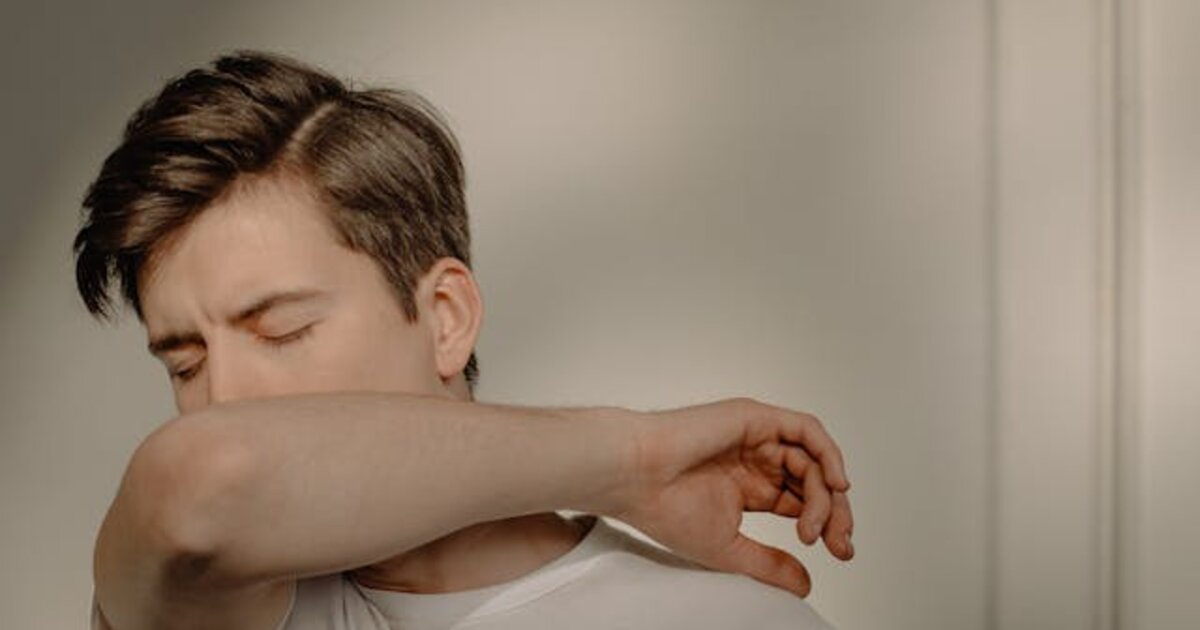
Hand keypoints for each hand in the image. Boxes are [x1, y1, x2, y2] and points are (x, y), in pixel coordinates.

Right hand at [611, 398, 853, 596]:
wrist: (636, 476)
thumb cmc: (664, 508)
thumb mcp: (729, 547)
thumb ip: (770, 563)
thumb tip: (807, 584)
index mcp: (749, 487)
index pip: (802, 501)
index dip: (826, 525)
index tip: (839, 554)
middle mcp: (756, 459)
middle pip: (814, 481)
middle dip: (836, 513)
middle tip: (840, 544)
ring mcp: (757, 437)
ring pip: (813, 459)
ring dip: (827, 494)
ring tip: (817, 526)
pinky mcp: (755, 418)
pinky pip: (806, 430)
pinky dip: (828, 454)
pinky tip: (835, 483)